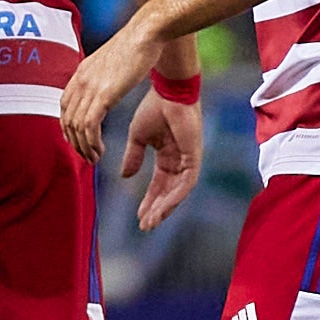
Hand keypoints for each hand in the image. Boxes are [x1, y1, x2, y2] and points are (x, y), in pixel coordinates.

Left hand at [60, 23, 156, 162]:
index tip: (79, 142)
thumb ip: (103, 77)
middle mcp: (80, 80)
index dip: (69, 128)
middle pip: (67, 120)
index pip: (64, 107)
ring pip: (76, 126)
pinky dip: (92, 142)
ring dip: (84, 147)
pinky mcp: (103, 94)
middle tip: (87, 157)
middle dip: (75, 143)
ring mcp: (89, 87)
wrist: (145, 34)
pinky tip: (101, 150)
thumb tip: (105, 87)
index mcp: (81, 73)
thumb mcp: (112, 63)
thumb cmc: (136, 46)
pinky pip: (89, 125)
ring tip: (95, 158)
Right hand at [119, 86, 203, 231]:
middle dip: (156, 210)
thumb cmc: (154, 108)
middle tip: (145, 226)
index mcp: (167, 156)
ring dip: (163, 209)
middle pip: (168, 193)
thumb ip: (133, 157)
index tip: (138, 216)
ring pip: (177, 193)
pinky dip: (173, 198)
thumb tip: (125, 177)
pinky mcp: (194, 158)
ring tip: (149, 222)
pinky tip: (160, 208)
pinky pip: (185, 184)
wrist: (167, 92)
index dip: (148, 201)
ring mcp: (188, 160)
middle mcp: (179, 161)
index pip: (159, 185)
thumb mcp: (138, 138)